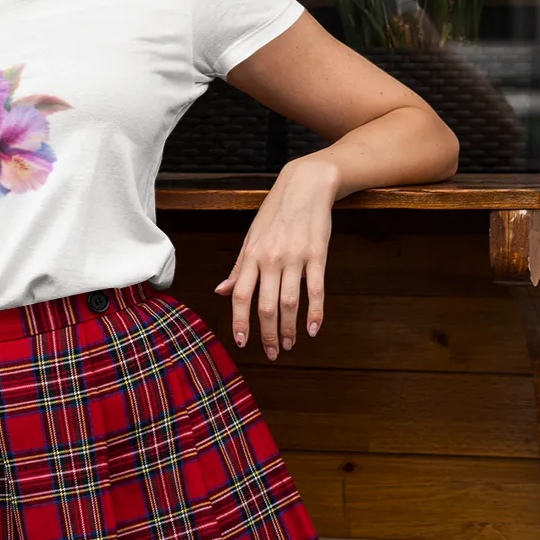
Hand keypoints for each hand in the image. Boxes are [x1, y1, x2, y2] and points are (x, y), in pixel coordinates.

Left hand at [214, 156, 338, 359]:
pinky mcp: (317, 255)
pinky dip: (316, 313)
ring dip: (290, 328)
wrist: (304, 186)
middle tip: (272, 352)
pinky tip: (313, 329)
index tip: (242, 342)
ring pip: (290, 302)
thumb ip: (238, 267)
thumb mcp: (251, 238)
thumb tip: (221, 291)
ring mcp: (295, 258)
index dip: (240, 322)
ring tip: (291, 344)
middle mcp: (271, 259)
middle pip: (265, 306)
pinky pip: (316, 290)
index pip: (241, 296)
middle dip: (268, 334)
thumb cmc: (275, 214)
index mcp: (251, 255)